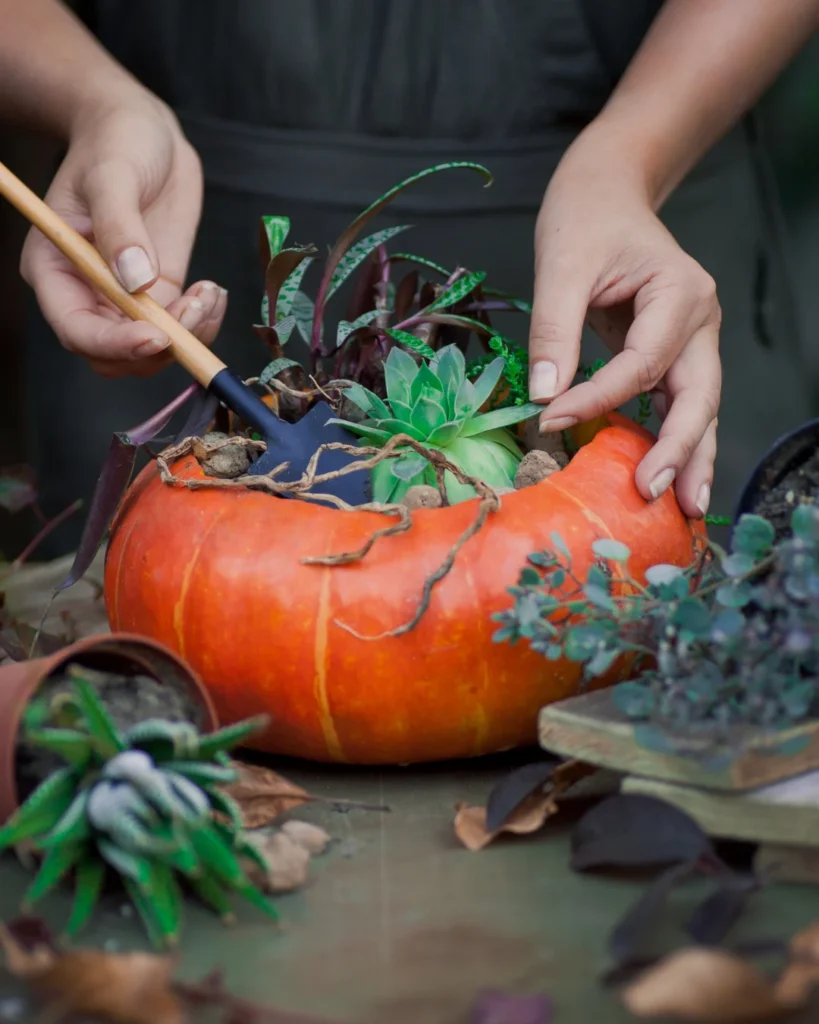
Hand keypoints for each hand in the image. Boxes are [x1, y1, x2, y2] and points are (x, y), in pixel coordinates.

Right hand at [20, 88, 225, 376]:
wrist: (144, 129)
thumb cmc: (115, 141)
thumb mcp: (113, 175)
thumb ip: (121, 227)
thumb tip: (135, 280)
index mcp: (56, 270)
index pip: (76, 330)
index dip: (115, 344)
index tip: (156, 336)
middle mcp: (87, 293)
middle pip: (114, 355)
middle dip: (157, 347)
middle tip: (194, 309)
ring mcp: (125, 298)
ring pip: (151, 351)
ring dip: (187, 337)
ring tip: (209, 293)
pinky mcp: (160, 294)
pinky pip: (180, 330)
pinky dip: (203, 322)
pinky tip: (214, 292)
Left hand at [528, 132, 720, 519]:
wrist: (605, 193)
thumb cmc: (586, 220)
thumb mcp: (562, 265)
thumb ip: (554, 330)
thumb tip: (545, 398)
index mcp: (681, 293)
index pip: (644, 363)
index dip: (600, 398)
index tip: (551, 421)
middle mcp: (698, 320)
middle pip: (698, 395)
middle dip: (681, 448)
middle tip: (658, 495)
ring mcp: (691, 340)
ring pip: (697, 407)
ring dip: (691, 456)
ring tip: (685, 508)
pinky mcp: (671, 354)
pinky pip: (675, 402)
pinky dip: (671, 440)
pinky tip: (664, 476)